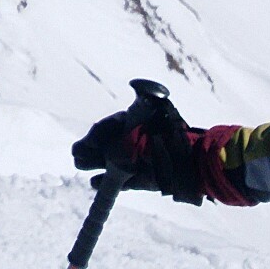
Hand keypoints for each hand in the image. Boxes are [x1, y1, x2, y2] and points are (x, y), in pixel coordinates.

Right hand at [72, 101, 203, 204]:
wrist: (192, 163)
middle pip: (104, 145)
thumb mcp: (161, 112)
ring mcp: (134, 163)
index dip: (98, 133)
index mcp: (135, 125)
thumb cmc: (173, 137)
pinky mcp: (140, 181)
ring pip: (107, 162)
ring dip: (92, 163)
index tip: (92, 140)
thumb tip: (136, 84)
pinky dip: (105, 183)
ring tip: (81, 164)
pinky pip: (119, 182)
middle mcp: (132, 143)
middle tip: (77, 154)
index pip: (110, 126)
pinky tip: (93, 183)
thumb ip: (148, 97)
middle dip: (88, 148)